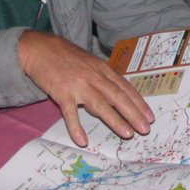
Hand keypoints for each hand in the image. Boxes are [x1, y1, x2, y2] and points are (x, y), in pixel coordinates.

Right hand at [18, 30, 153, 146]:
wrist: (40, 49)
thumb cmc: (66, 56)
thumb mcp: (90, 63)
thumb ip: (102, 79)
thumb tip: (115, 97)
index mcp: (102, 69)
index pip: (125, 87)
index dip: (138, 102)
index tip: (149, 116)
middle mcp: (94, 77)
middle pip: (117, 97)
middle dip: (133, 113)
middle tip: (145, 129)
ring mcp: (78, 85)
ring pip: (100, 105)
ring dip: (115, 120)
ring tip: (127, 134)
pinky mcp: (61, 93)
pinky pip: (70, 113)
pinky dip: (76, 127)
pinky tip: (83, 141)